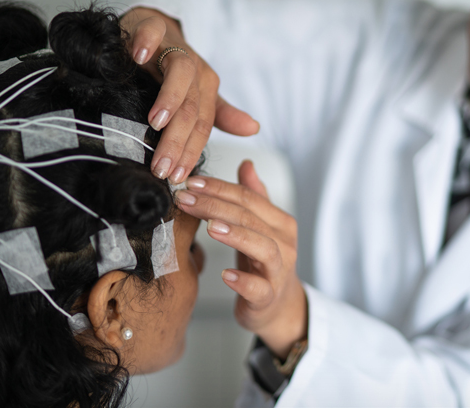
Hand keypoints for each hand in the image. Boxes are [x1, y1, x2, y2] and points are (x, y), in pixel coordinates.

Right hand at [120, 8, 258, 183]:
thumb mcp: (197, 93)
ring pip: (180, 73)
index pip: (202, 126)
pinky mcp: (152, 27)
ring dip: (170, 97)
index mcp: (205, 88)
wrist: (154, 26)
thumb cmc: (173, 66)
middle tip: (162, 167)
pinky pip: (152, 32)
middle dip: (178, 140)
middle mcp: (194, 70)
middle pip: (190, 108)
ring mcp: (174, 48)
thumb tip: (254, 129)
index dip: (191, 153)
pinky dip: (147, 43)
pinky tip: (138, 57)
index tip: (177, 178)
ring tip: (156, 122)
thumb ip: (220, 114)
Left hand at [175, 161, 306, 358]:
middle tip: (185, 199)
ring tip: (210, 228)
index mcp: (280, 222)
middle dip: (216, 206)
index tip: (190, 182)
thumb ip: (253, 196)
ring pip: (262, 248)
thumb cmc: (262, 264)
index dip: (219, 188)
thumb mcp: (259, 228)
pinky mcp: (269, 297)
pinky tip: (225, 275)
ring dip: (235, 235)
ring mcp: (279, 271)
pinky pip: (259, 288)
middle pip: (250, 218)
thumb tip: (246, 163)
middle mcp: (284, 243)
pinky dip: (243, 282)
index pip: (248, 198)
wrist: (278, 307)